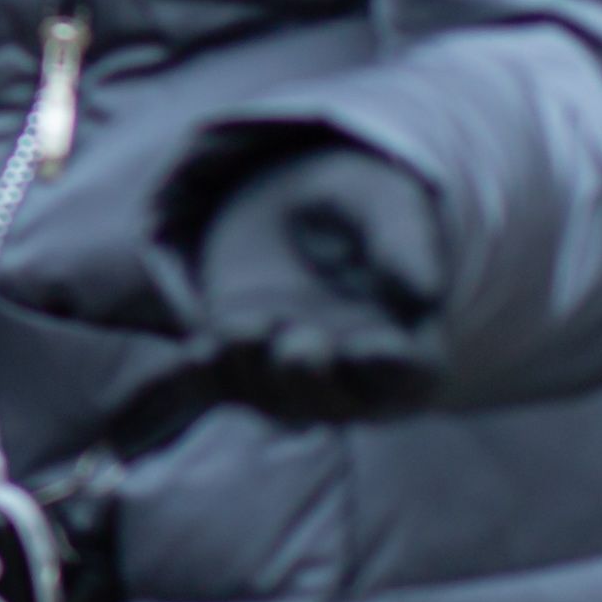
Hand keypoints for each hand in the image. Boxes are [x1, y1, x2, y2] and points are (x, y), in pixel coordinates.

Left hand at [175, 142, 450, 419]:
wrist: (297, 202)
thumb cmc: (359, 204)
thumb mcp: (385, 205)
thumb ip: (404, 244)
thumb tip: (423, 290)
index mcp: (404, 344)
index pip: (406, 376)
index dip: (392, 372)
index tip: (374, 352)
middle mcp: (344, 373)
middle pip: (332, 399)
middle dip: (310, 377)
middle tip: (300, 345)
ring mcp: (283, 370)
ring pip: (269, 396)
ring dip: (251, 374)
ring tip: (241, 332)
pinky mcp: (230, 357)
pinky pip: (208, 386)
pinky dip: (185, 391)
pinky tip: (178, 372)